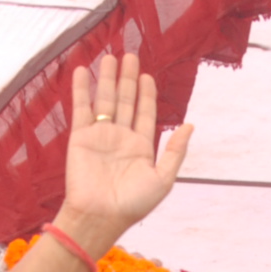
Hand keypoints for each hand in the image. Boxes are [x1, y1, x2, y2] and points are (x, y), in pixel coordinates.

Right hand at [53, 54, 191, 252]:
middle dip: (128, 79)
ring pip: (105, 100)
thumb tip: (190, 126)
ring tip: (110, 56)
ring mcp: (100, 135)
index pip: (144, 113)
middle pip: (125, 101)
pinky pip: (81, 108)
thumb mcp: (162, 179)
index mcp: (140, 147)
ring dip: (107, 79)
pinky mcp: (80, 137)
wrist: (100, 216)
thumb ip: (175, 151)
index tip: (147, 75)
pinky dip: (82, 89)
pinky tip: (83, 71)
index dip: (146, 93)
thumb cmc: (133, 204)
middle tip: (130, 55)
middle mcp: (120, 138)